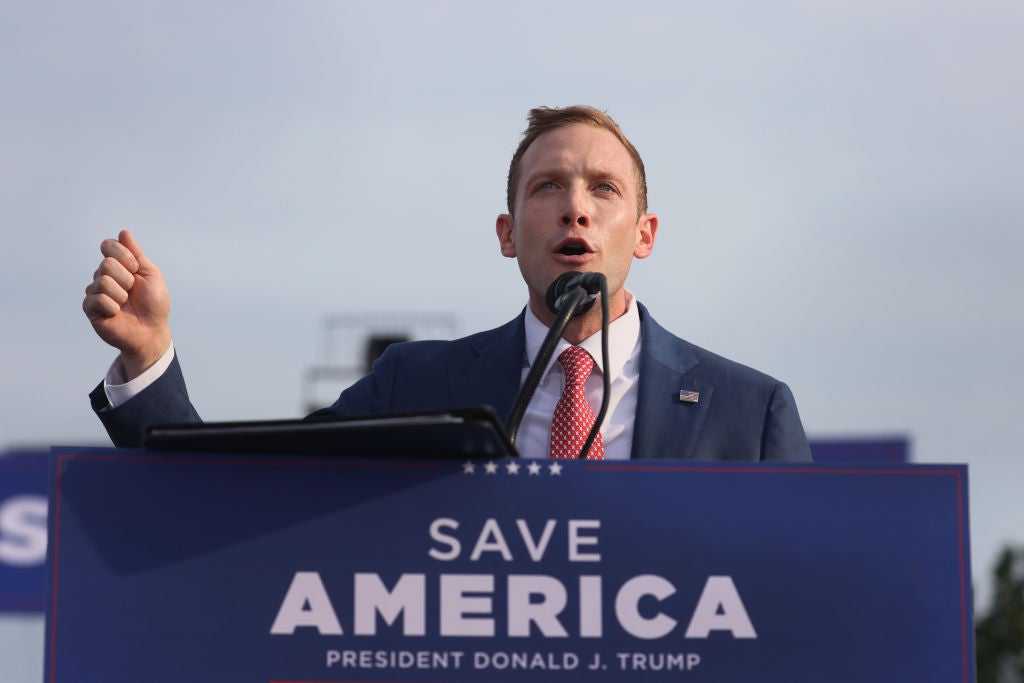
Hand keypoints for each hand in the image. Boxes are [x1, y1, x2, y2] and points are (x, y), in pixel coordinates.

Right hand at [83, 230, 171, 379]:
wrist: (152, 330)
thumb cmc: (154, 303)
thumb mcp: (150, 274)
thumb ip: (136, 253)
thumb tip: (123, 232)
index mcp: (118, 266)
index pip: (108, 245)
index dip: (123, 256)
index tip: (136, 268)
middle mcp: (103, 276)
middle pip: (106, 264)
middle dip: (126, 278)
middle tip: (132, 292)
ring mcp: (95, 292)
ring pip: (102, 281)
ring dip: (121, 294)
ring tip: (126, 304)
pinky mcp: (90, 308)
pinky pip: (97, 299)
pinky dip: (113, 306)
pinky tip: (117, 313)